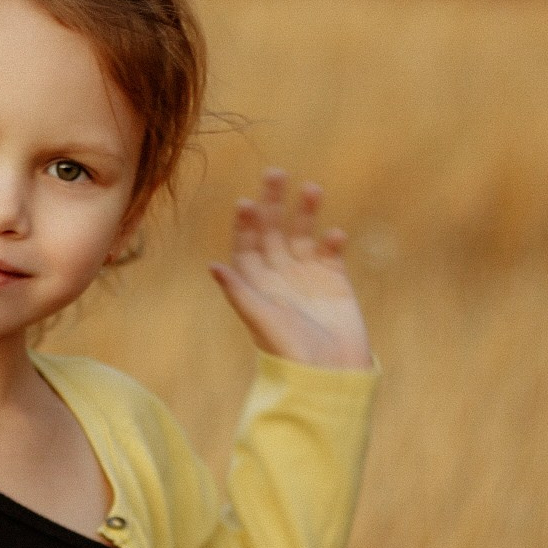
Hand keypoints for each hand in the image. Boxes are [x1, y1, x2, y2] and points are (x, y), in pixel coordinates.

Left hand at [209, 169, 371, 369]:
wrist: (328, 374)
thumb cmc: (288, 352)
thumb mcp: (260, 320)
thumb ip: (239, 293)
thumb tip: (213, 266)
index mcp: (256, 284)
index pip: (246, 245)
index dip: (245, 224)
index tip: (245, 203)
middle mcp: (278, 275)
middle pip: (272, 230)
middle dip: (272, 203)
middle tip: (274, 173)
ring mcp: (307, 275)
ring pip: (303, 234)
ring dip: (305, 212)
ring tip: (311, 188)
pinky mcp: (334, 280)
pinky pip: (330, 251)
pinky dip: (333, 240)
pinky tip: (335, 234)